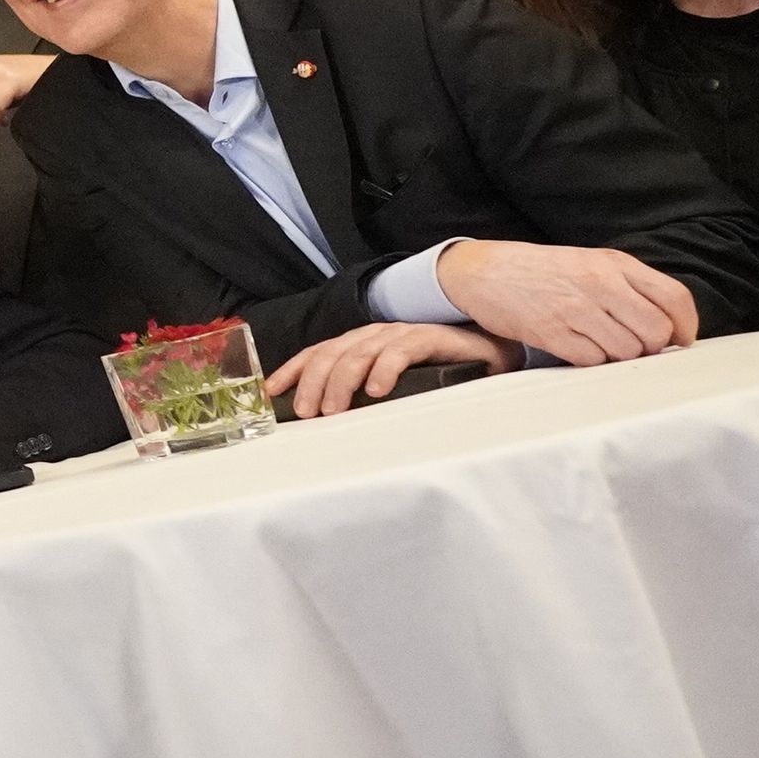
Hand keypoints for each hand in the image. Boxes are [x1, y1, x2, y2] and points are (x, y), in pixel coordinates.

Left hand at [266, 319, 514, 418]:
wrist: (488, 353)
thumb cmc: (437, 374)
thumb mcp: (392, 387)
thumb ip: (363, 396)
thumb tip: (329, 424)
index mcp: (361, 344)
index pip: (317, 353)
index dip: (292, 371)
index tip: (270, 393)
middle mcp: (375, 335)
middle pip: (332, 353)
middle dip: (312, 382)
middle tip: (307, 412)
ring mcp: (400, 334)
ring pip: (359, 352)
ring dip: (341, 381)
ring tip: (333, 409)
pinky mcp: (429, 337)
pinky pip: (400, 350)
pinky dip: (385, 369)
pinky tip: (376, 391)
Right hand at [432, 240, 698, 364]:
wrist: (483, 272)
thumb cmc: (542, 270)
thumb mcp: (590, 262)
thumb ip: (629, 286)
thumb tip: (666, 325)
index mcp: (614, 264)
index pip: (674, 297)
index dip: (686, 326)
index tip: (680, 340)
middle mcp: (600, 284)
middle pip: (656, 331)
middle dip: (651, 347)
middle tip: (635, 345)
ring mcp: (576, 309)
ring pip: (628, 351)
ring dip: (620, 356)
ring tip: (600, 344)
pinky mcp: (552, 333)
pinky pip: (593, 361)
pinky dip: (591, 360)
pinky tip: (577, 346)